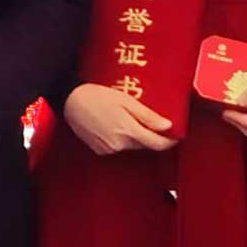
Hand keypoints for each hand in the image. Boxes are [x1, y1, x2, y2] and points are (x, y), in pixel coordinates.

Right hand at [58, 83, 172, 156]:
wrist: (70, 101)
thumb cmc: (97, 95)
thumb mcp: (126, 101)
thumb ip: (147, 116)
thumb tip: (167, 126)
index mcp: (128, 130)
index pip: (156, 143)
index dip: (169, 141)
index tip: (175, 136)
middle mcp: (119, 144)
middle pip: (144, 145)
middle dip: (150, 135)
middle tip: (150, 120)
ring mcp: (108, 149)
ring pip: (131, 146)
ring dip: (135, 137)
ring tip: (127, 118)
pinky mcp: (99, 150)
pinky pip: (118, 147)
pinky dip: (121, 139)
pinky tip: (114, 125)